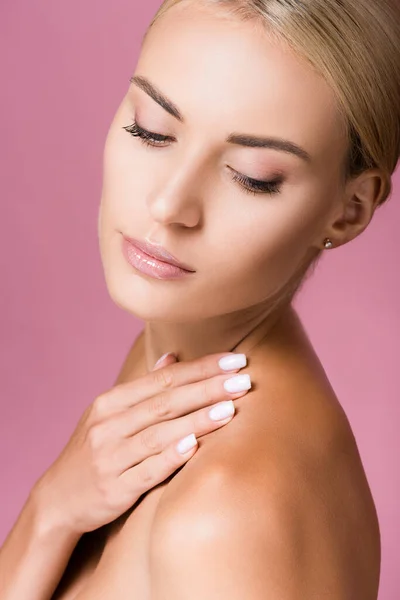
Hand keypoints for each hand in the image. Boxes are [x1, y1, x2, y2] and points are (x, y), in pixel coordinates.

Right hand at [32, 350, 250, 535]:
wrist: (59, 499)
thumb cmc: (96, 450)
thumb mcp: (110, 414)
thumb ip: (144, 388)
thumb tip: (173, 357)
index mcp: (110, 402)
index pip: (163, 379)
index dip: (201, 368)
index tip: (235, 360)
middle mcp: (108, 425)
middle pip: (165, 402)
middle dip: (207, 389)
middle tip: (243, 380)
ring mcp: (110, 458)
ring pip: (159, 434)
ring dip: (197, 420)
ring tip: (231, 409)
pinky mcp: (114, 489)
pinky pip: (146, 471)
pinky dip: (170, 457)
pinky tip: (195, 446)